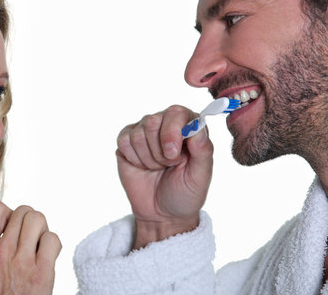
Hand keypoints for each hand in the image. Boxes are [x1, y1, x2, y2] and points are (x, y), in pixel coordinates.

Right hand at [0, 201, 61, 293]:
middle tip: (29, 236)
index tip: (10, 223)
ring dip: (42, 229)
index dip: (8, 212)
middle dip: (29, 221)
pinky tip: (47, 257)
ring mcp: (21, 260)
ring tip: (38, 244)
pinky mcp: (42, 271)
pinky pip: (52, 239)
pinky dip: (52, 245)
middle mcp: (0, 251)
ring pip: (38, 219)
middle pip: (23, 211)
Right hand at [116, 105, 213, 248]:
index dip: (172, 131)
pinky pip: (124, 141)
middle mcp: (166, 124)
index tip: (173, 155)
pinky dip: (134, 159)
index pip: (176, 112)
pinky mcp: (127, 142)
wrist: (162, 214)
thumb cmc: (186, 193)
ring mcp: (144, 132)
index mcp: (188, 127)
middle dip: (159, 151)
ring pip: (138, 133)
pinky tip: (143, 167)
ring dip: (148, 158)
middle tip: (168, 166)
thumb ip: (203, 149)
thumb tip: (197, 127)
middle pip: (152, 121)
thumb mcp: (201, 175)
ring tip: (157, 168)